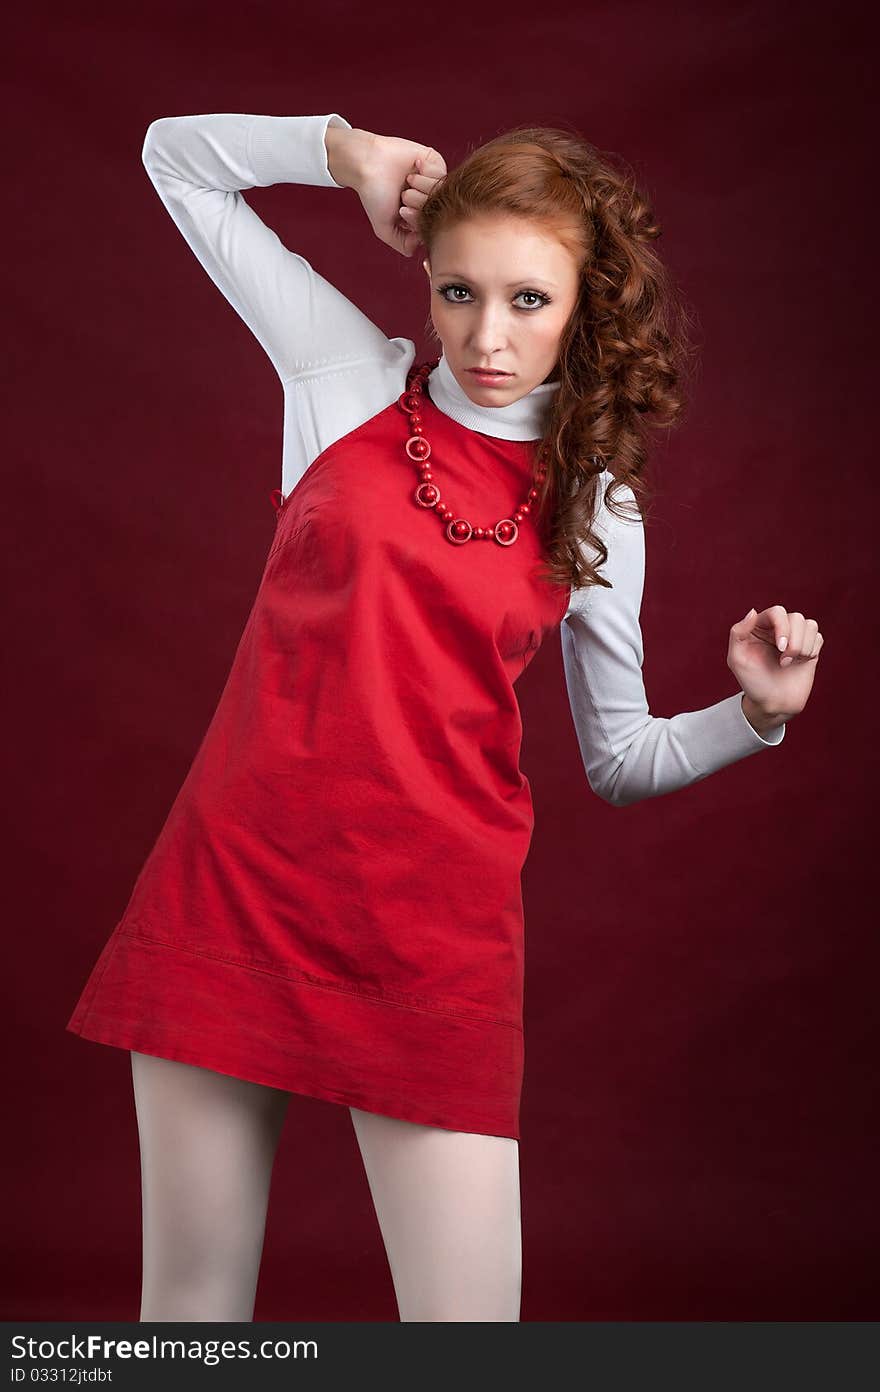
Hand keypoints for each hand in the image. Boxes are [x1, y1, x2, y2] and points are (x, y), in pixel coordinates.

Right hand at [355, 134, 446, 257]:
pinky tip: (414, 167)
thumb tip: (421, 243)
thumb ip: (402, 244)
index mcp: (419, 215)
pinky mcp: (436, 163)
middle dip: (419, 202)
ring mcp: (434, 181)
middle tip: (403, 195)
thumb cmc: (374, 194)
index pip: (432, 224)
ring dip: (421, 186)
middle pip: (438, 208)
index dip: (418, 219)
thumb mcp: (384, 228)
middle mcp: (428, 199)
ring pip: (441, 191)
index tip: (402, 211)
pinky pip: (442, 172)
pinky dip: (425, 172)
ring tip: (407, 180)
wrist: (368, 163)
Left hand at [727, 605, 824, 720]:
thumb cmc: (752, 682)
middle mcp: (778, 629)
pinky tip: (800, 662)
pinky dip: (812, 649)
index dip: (782, 626)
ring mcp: (795, 638)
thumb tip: (753, 612)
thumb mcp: (736, 659)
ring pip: (810, 624)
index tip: (780, 648)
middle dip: (794, 641)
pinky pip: (818, 637)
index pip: (777, 612)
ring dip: (803, 646)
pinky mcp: (809, 648)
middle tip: (784, 661)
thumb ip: (738, 633)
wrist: (773, 704)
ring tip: (789, 662)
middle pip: (797, 617)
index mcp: (759, 627)